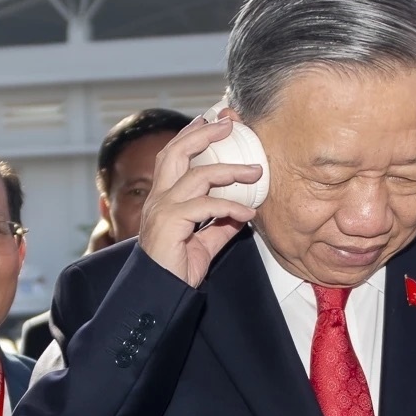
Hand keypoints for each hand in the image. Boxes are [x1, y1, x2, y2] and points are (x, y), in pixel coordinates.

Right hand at [137, 113, 258, 286]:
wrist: (160, 294)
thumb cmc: (176, 268)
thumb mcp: (203, 242)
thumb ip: (219, 225)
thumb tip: (242, 213)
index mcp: (163, 197)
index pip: (174, 154)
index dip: (192, 134)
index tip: (214, 121)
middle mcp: (159, 197)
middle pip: (177, 151)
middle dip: (203, 133)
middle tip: (229, 124)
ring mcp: (162, 208)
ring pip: (196, 175)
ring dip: (230, 170)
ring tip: (256, 172)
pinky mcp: (170, 223)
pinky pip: (206, 206)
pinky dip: (230, 207)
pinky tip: (248, 215)